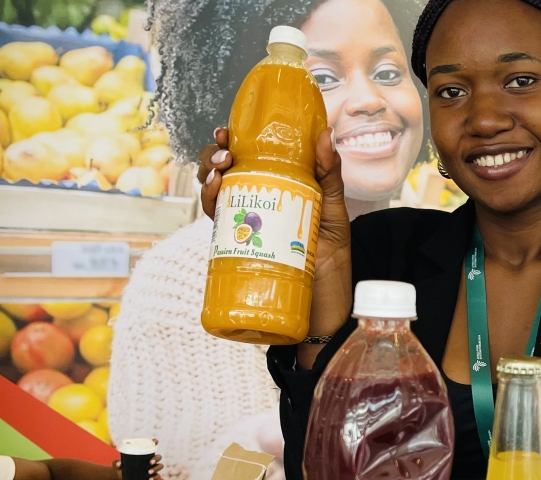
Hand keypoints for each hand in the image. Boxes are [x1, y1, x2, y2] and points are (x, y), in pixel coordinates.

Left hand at [111, 438, 163, 479]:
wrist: (121, 477)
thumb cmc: (121, 467)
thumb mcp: (117, 464)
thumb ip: (117, 463)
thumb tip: (119, 463)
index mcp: (144, 454)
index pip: (152, 446)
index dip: (155, 442)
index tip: (155, 441)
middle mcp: (150, 460)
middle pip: (158, 457)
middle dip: (156, 459)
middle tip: (149, 463)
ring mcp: (152, 468)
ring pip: (159, 466)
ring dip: (156, 468)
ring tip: (149, 472)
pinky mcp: (151, 476)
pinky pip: (157, 476)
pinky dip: (155, 477)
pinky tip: (150, 479)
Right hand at [198, 127, 352, 251]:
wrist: (327, 287)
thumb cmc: (331, 246)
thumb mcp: (333, 202)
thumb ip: (329, 171)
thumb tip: (324, 135)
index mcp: (276, 180)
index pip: (246, 153)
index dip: (230, 140)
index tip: (226, 131)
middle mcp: (256, 196)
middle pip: (222, 168)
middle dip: (213, 154)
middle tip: (224, 153)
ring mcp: (246, 216)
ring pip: (213, 189)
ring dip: (207, 173)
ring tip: (219, 170)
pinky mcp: (240, 239)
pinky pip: (217, 216)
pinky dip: (210, 200)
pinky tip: (216, 188)